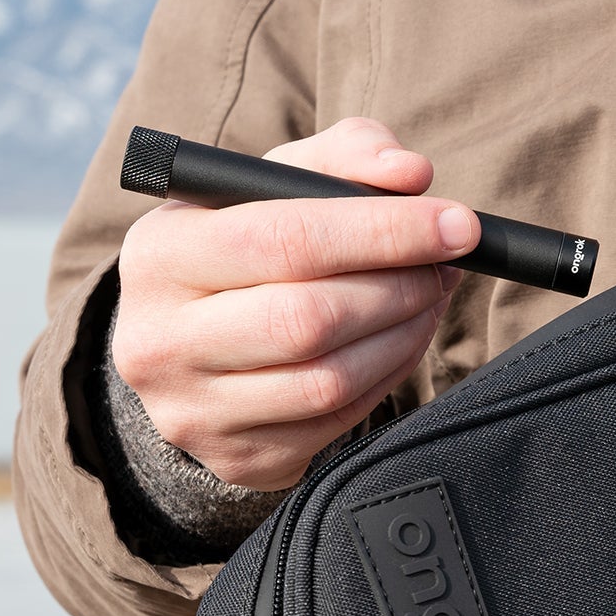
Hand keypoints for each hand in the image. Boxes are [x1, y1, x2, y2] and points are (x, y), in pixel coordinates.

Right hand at [113, 117, 478, 489]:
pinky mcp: (239, 458)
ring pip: (328, 379)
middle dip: (399, 288)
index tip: (456, 224)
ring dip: (404, 335)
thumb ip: (342, 158)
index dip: (383, 231)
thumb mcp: (273, 187)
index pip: (284, 239)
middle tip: (446, 266)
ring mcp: (196, 408)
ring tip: (429, 299)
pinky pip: (338, 420)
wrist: (189, 348)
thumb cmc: (245, 252)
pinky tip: (403, 340)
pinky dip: (388, 376)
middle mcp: (160, 338)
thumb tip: (409, 172)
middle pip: (309, 318)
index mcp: (159, 254)